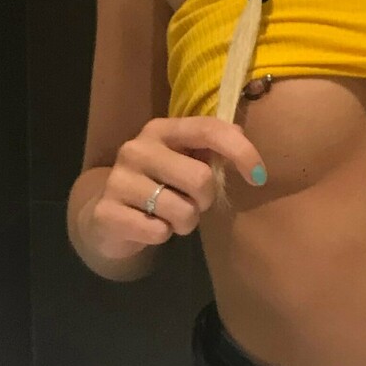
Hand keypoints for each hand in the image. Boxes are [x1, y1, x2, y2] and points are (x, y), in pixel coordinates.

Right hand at [80, 116, 266, 259]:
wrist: (109, 216)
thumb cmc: (160, 185)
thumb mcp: (185, 160)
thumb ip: (211, 148)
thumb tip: (241, 136)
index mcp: (161, 130)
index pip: (208, 129)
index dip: (241, 152)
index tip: (259, 176)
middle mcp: (136, 149)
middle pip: (200, 178)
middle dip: (204, 199)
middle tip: (191, 202)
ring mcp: (117, 180)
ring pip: (182, 211)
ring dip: (185, 222)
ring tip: (169, 216)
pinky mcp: (106, 212)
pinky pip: (158, 232)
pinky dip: (162, 235)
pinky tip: (149, 226)